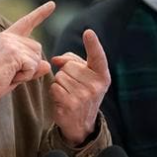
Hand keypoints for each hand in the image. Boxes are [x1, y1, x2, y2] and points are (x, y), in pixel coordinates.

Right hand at [0, 1, 54, 100]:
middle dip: (30, 65)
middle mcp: (8, 36)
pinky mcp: (14, 53)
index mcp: (6, 37)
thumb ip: (31, 67)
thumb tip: (47, 65)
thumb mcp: (15, 73)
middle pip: (37, 49)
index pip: (26, 22)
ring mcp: (11, 43)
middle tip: (10, 73)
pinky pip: (32, 67)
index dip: (40, 13)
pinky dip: (25, 76)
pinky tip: (10, 76)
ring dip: (27, 72)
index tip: (52, 4)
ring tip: (9, 74)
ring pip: (36, 59)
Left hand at [50, 30, 110, 145]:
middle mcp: (96, 85)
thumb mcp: (84, 77)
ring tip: (68, 93)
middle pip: (69, 66)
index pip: (98, 57)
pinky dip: (54, 92)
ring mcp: (84, 95)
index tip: (88, 32)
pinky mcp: (71, 103)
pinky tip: (62, 100)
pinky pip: (54, 86)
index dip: (93, 44)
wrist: (81, 124)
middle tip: (72, 86)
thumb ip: (72, 61)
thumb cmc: (81, 93)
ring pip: (60, 76)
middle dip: (65, 72)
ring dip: (59, 83)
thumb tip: (56, 60)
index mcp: (102, 75)